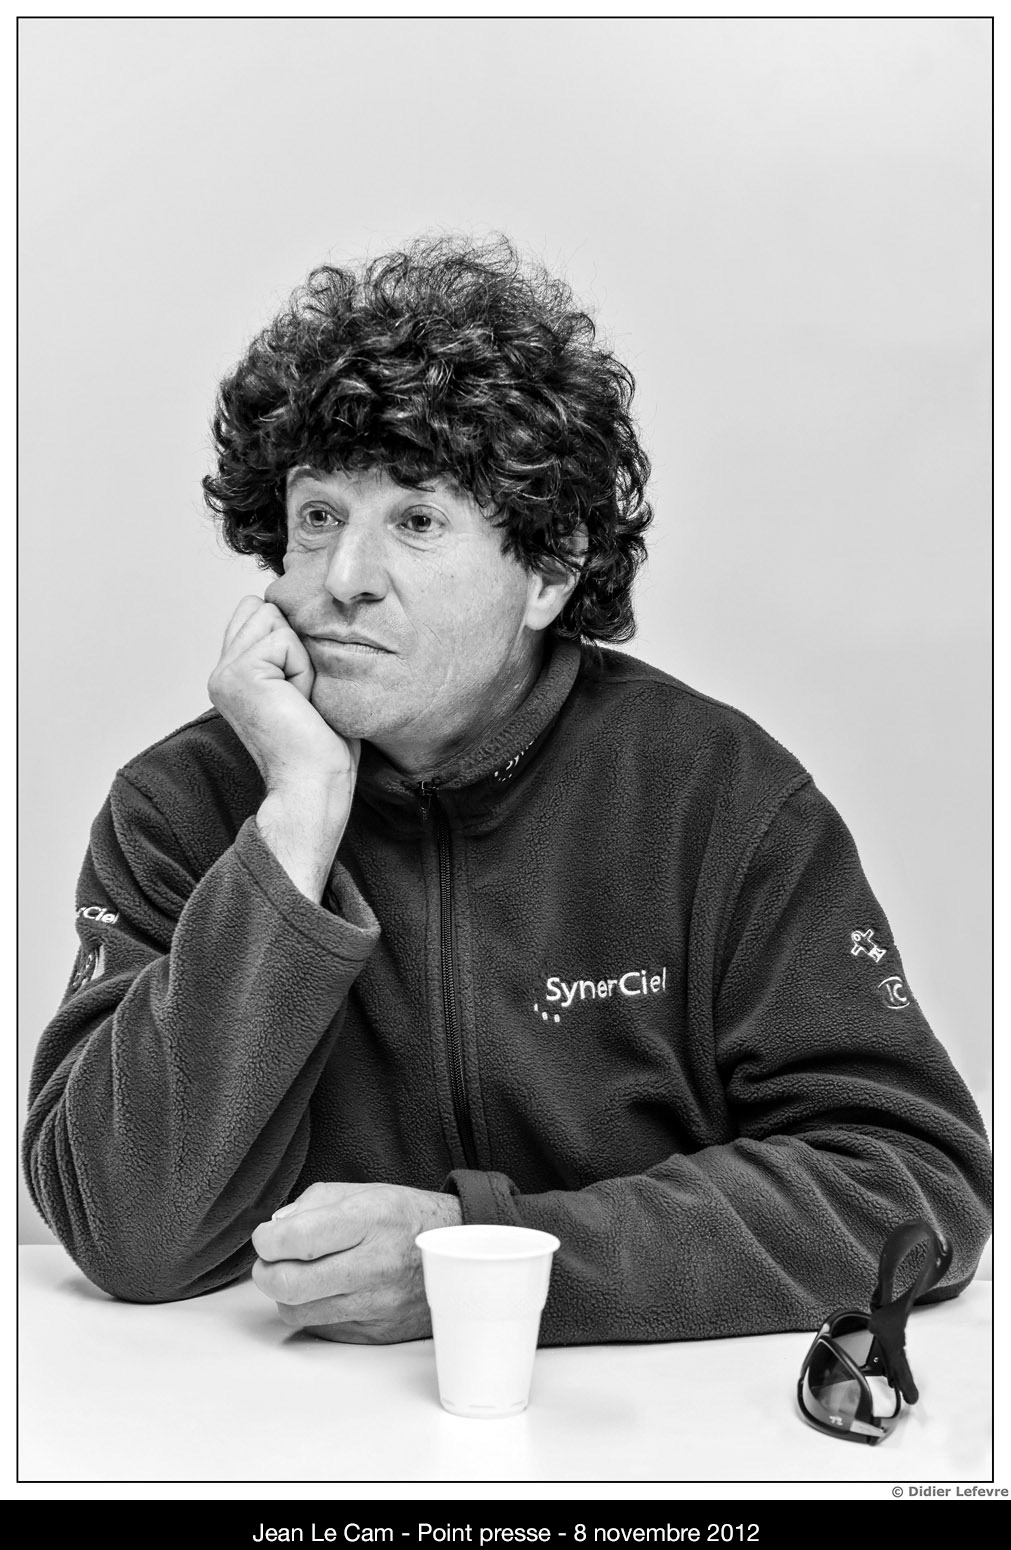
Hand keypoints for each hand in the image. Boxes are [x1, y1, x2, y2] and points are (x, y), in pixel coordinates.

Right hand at [208, 595, 357, 794]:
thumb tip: (303, 609)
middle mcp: (222, 671)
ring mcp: (225, 672)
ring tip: (299, 699)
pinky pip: (284, 639)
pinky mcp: (239, 673)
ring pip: (274, 618)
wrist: (313, 785)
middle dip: (296, 645)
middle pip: (266, 608)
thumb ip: (289, 649)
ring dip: (300, 658)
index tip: (298, 689)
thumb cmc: (320, 747)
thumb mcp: (304, 685)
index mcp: (233, 674)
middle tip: (300, 696)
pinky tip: (298, 702)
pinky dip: (303, 668)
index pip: (257, 611)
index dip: (291, 639)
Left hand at [251, 1182, 463, 1343]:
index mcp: (371, 1220)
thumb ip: (313, 1204)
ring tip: (300, 1275)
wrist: (459, 1254)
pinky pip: (322, 1329)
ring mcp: (378, 1305)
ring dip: (287, 1295)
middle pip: (289, 1285)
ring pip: (298, 1313)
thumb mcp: (364, 1191)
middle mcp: (375, 1265)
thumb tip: (276, 1229)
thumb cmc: (408, 1218)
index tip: (266, 1237)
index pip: (297, 1239)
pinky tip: (328, 1292)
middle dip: (266, 1271)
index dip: (267, 1240)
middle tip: (270, 1260)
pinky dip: (314, 1311)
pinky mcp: (378, 1333)